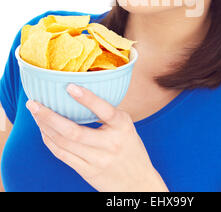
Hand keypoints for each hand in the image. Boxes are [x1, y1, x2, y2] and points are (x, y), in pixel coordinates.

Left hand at [26, 84, 168, 191]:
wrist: (138, 183)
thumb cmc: (130, 148)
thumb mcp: (126, 126)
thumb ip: (108, 113)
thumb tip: (81, 92)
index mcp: (122, 127)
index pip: (105, 110)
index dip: (87, 98)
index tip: (70, 86)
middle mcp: (109, 144)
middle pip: (73, 132)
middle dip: (49, 116)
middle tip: (34, 103)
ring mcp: (97, 160)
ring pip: (63, 143)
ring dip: (45, 127)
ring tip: (36, 113)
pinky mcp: (86, 171)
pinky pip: (62, 155)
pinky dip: (50, 141)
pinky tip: (44, 130)